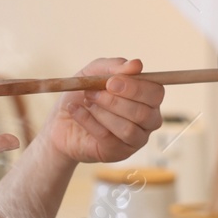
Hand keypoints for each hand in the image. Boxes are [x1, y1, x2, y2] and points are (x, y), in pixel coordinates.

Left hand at [42, 57, 165, 163]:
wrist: (61, 121)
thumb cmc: (83, 95)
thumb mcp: (94, 73)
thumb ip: (115, 66)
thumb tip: (136, 65)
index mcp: (148, 98)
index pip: (156, 93)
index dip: (135, 88)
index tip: (111, 82)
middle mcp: (148, 120)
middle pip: (143, 113)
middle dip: (114, 101)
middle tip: (91, 93)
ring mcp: (135, 139)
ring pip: (127, 129)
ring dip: (102, 112)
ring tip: (86, 102)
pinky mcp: (118, 153)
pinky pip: (108, 139)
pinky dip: (89, 122)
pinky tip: (77, 111)